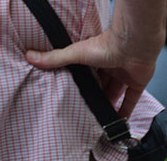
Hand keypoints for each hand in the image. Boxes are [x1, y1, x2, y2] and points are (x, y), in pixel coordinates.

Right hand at [25, 26, 159, 118]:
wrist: (134, 43)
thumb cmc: (106, 44)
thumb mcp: (75, 53)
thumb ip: (55, 58)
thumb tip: (29, 56)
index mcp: (94, 56)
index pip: (85, 71)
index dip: (79, 82)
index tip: (71, 94)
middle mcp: (109, 65)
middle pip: (100, 83)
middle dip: (93, 95)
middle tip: (84, 110)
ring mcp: (123, 74)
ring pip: (115, 92)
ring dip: (108, 104)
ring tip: (98, 119)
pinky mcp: (137, 83)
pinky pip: (131, 99)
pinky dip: (126, 110)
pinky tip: (120, 121)